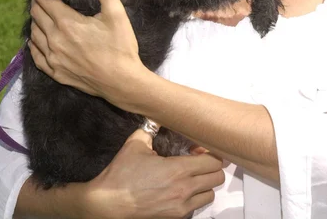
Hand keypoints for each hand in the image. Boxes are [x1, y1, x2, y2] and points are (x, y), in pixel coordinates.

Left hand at [29, 0, 147, 108]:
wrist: (122, 82)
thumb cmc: (120, 48)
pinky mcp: (57, 73)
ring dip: (35, 21)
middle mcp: (55, 40)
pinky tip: (35, 40)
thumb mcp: (117, 14)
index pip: (45, 1)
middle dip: (37, 2)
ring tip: (39, 13)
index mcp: (67, 23)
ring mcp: (54, 59)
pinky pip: (36, 56)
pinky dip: (34, 44)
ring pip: (34, 34)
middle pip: (37, 15)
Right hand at [80, 129, 224, 218]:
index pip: (213, 162)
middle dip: (212, 167)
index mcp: (178, 169)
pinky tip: (182, 190)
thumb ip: (150, 129)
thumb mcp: (135, 144)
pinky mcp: (175, 217)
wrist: (109, 203)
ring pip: (210, 195)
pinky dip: (194, 198)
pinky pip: (196, 207)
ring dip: (205, 184)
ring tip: (192, 177)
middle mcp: (184, 189)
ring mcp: (181, 207)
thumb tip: (156, 117)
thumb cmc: (121, 175)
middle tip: (200, 161)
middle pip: (217, 178)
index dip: (210, 153)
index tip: (201, 149)